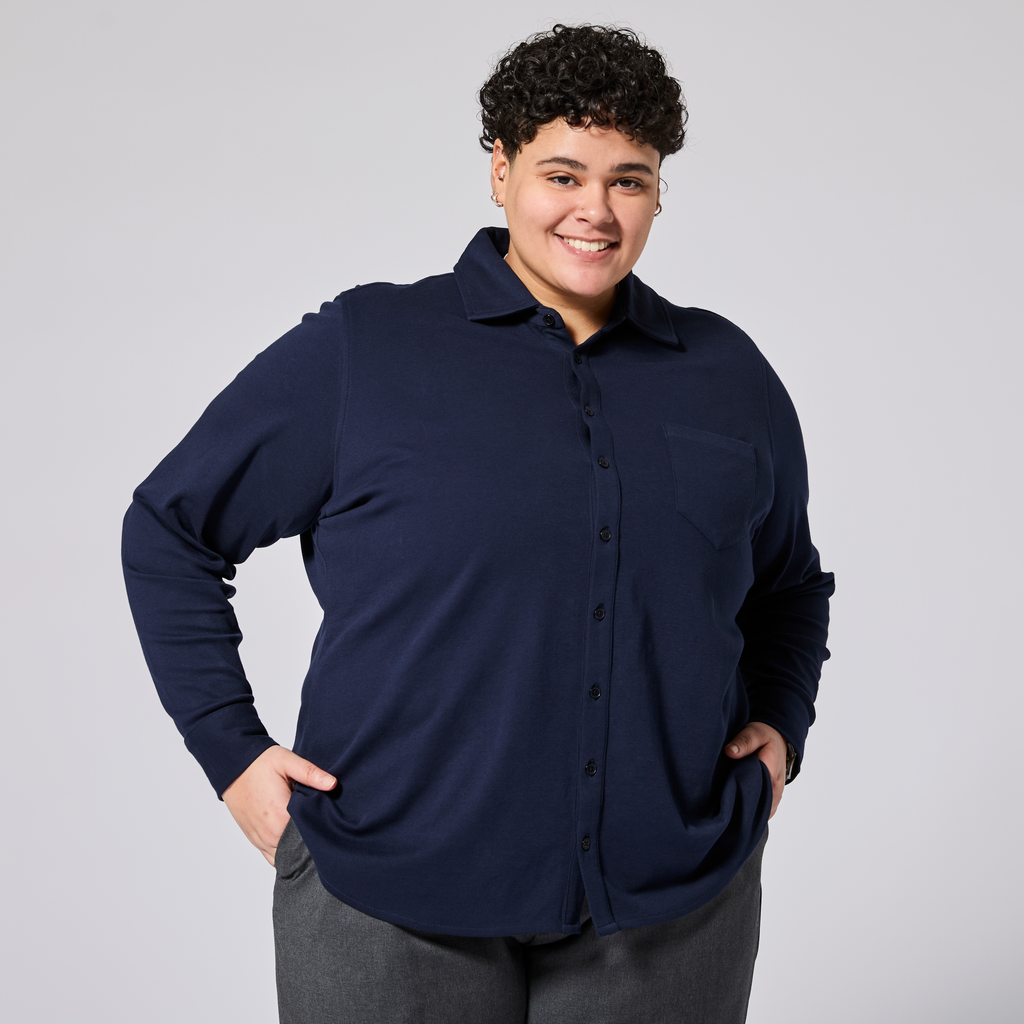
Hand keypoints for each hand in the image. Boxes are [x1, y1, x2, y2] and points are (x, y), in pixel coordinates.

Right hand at [222, 745, 336, 865]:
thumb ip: (310, 773)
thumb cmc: (260, 763)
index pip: (309, 835)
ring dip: (298, 851)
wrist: (233, 767)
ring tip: (312, 838)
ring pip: (285, 858)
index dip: (323, 830)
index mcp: (280, 815)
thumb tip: (332, 784)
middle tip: (326, 829)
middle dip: (313, 842)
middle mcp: (270, 833)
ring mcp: (261, 839)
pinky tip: (296, 846)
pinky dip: (285, 855)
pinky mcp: (254, 840)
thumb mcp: (287, 760)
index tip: (332, 823)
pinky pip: (272, 858)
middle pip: (299, 849)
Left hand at [724, 721, 787, 818]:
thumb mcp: (754, 733)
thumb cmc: (765, 736)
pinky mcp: (772, 798)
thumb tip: (729, 752)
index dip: (736, 796)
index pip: (752, 793)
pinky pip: (762, 810)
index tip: (721, 794)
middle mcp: (775, 789)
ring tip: (726, 808)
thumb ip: (743, 742)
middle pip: (755, 806)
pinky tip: (736, 808)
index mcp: (770, 774)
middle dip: (738, 806)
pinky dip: (751, 810)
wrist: (779, 738)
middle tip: (720, 803)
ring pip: (759, 811)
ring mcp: (775, 796)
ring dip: (745, 809)